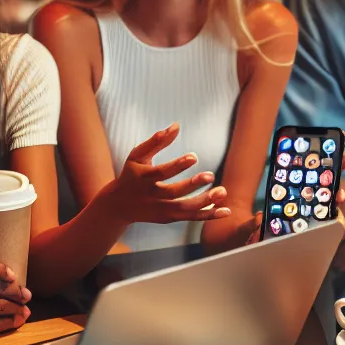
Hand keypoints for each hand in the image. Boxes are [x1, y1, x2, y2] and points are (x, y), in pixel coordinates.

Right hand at [99, 124, 229, 225]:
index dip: (177, 166)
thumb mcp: (137, 156)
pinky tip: (225, 211)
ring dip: (204, 202)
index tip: (194, 157)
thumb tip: (177, 125)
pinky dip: (207, 215)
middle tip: (210, 175)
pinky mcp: (169, 218)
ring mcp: (160, 210)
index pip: (160, 173)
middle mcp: (151, 196)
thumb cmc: (132, 174)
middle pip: (173, 193)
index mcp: (142, 178)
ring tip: (222, 192)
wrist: (119, 205)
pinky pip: (190, 217)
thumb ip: (156, 141)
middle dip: (192, 185)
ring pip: (184, 209)